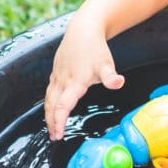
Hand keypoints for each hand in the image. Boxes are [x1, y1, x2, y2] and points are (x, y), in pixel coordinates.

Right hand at [44, 16, 124, 140]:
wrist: (83, 30)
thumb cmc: (96, 48)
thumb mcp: (106, 64)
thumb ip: (111, 77)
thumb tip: (119, 83)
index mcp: (74, 82)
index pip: (63, 106)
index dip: (59, 121)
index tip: (59, 134)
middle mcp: (62, 81)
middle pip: (52, 106)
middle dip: (52, 122)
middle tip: (54, 137)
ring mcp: (57, 76)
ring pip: (48, 99)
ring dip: (48, 114)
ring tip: (51, 127)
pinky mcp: (56, 72)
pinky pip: (49, 91)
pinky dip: (48, 103)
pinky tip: (51, 108)